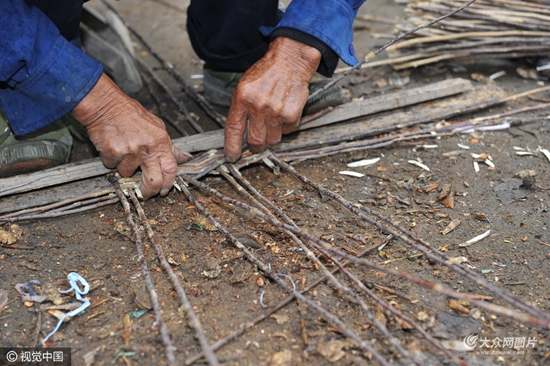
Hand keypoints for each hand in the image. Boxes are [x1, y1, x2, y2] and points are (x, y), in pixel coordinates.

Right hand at [72, 73, 190, 198]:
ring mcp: (129, 152)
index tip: (164, 190)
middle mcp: (146, 148)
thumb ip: (169, 145)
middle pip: (153, 181)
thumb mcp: (157, 126)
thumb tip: (183, 158)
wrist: (106, 106)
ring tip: (124, 151)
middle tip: (146, 193)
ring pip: (127, 173)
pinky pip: (112, 166)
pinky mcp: (112, 154)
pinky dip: (112, 160)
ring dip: (125, 167)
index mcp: (160, 142)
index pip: (171, 169)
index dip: (168, 184)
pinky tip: (113, 147)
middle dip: (149, 191)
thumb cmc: (131, 114)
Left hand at [224, 37, 320, 162]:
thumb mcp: (245, 86)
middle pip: (255, 141)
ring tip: (273, 120)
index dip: (232, 147)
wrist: (290, 61)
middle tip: (257, 142)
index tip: (231, 157)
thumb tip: (237, 133)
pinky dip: (285, 126)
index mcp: (242, 99)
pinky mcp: (291, 115)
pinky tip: (284, 112)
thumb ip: (240, 108)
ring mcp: (275, 112)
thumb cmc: (266, 73)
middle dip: (256, 146)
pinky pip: (287, 132)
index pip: (233, 129)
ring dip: (272, 135)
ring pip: (272, 140)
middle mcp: (258, 107)